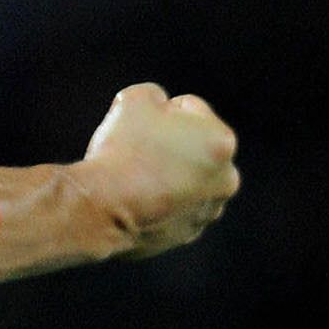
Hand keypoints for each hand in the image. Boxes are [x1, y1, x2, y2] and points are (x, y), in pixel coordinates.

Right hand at [78, 83, 240, 259]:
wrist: (102, 207)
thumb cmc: (122, 150)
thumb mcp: (133, 99)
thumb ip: (153, 94)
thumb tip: (156, 105)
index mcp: (221, 141)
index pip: (188, 108)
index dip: (157, 111)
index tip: (137, 126)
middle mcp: (226, 178)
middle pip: (193, 148)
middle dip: (170, 146)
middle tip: (137, 150)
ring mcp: (208, 210)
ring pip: (186, 181)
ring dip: (167, 175)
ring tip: (133, 178)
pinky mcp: (188, 234)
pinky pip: (174, 210)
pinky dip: (159, 204)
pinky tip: (134, 201)